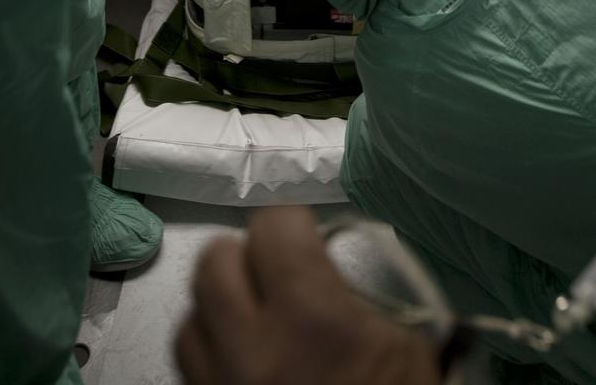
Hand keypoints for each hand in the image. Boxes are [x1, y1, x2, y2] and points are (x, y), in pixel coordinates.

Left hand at [175, 206, 441, 384]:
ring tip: (254, 319)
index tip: (306, 237)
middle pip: (213, 263)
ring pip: (189, 320)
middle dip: (245, 259)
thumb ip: (366, 296)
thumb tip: (336, 267)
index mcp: (310, 316)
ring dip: (218, 310)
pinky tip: (245, 365)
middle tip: (275, 273)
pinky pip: (190, 374)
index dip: (292, 226)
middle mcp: (250, 349)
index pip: (273, 227)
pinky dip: (212, 359)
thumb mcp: (407, 350)